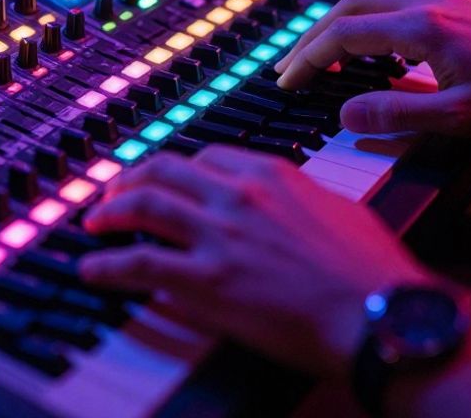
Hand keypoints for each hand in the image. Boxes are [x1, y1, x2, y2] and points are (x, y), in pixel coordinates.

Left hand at [78, 147, 428, 376]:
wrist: (378, 313)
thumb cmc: (370, 271)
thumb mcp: (338, 209)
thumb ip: (302, 199)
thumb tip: (290, 204)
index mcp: (272, 174)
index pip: (205, 157)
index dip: (175, 169)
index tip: (164, 179)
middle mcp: (239, 194)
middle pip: (163, 169)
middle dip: (130, 179)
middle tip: (114, 194)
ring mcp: (220, 235)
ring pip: (142, 205)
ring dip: (110, 212)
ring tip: (95, 222)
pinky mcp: (207, 281)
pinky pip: (139, 264)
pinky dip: (107, 265)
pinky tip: (92, 270)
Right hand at [274, 0, 470, 136]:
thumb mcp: (460, 117)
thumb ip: (399, 116)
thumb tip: (348, 115)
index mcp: (422, 27)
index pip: (344, 34)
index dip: (308, 58)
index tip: (288, 81)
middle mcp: (427, 4)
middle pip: (349, 7)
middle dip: (312, 36)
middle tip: (290, 66)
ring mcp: (442, 2)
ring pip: (370, 2)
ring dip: (338, 27)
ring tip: (320, 58)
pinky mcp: (453, 8)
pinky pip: (393, 6)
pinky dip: (365, 24)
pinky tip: (369, 51)